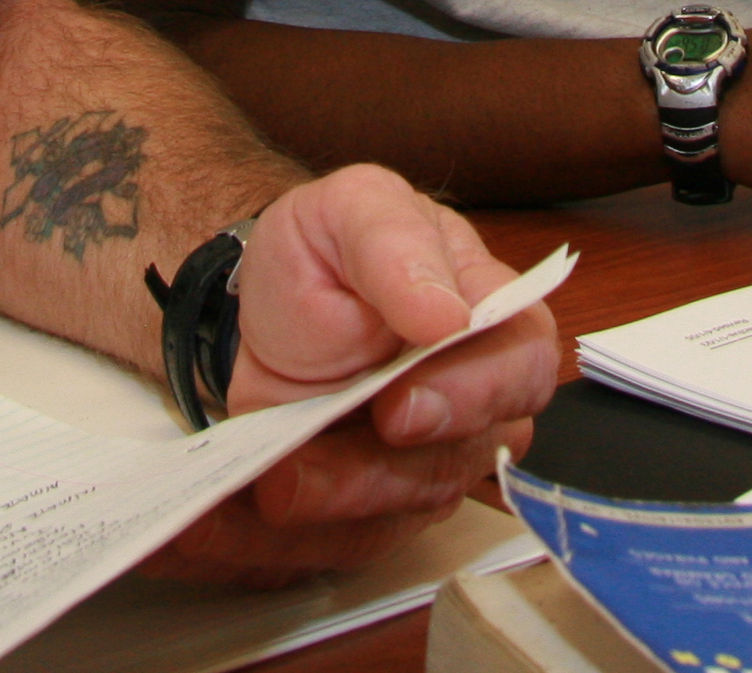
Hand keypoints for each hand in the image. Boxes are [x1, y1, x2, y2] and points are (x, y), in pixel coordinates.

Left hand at [138, 166, 555, 587]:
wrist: (267, 306)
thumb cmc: (328, 251)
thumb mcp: (351, 210)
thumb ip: (396, 247)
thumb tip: (447, 313)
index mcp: (493, 319)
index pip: (520, 370)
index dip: (469, 399)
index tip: (398, 408)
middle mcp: (478, 401)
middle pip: (462, 461)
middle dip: (381, 475)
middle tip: (304, 470)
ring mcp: (431, 459)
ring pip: (400, 510)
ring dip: (328, 507)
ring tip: (266, 485)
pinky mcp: (379, 506)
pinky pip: (348, 541)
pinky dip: (287, 538)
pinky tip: (231, 519)